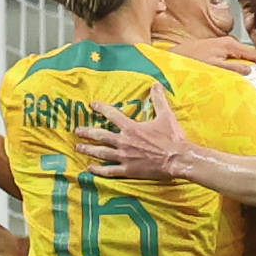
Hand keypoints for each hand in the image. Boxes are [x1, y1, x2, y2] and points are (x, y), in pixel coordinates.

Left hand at [74, 111, 192, 177]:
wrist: (177, 159)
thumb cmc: (172, 138)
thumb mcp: (166, 116)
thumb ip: (159, 100)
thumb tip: (156, 85)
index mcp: (131, 128)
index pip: (112, 115)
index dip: (101, 108)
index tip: (92, 105)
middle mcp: (124, 142)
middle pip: (101, 136)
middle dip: (87, 132)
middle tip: (77, 131)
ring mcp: (124, 157)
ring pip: (101, 152)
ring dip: (88, 149)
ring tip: (78, 148)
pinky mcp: (128, 170)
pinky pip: (109, 170)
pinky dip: (98, 170)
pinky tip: (90, 168)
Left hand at [170, 37, 255, 74]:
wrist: (176, 55)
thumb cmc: (192, 59)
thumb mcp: (215, 67)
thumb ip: (233, 68)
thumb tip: (250, 71)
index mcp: (230, 44)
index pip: (254, 53)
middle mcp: (228, 42)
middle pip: (248, 54)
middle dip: (254, 66)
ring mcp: (222, 44)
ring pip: (240, 56)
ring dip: (244, 67)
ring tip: (246, 79)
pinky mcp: (217, 49)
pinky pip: (232, 57)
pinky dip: (236, 65)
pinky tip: (233, 74)